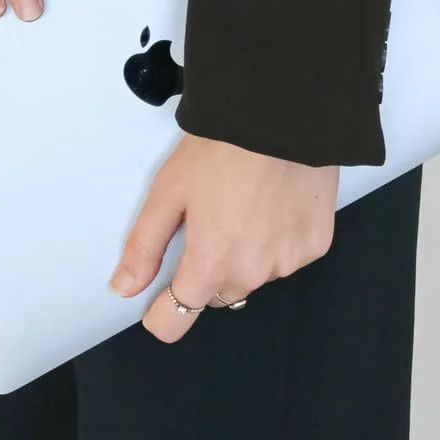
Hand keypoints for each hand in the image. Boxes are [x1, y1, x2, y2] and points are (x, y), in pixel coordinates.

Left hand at [110, 135, 338, 342]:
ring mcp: (288, 262)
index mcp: (209, 265)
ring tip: (247, 207)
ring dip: (246, 256)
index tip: (160, 296)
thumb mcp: (168, 192)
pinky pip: (287, 258)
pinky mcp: (315, 246)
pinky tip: (275, 205)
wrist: (283, 118)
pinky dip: (278, 241)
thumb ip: (144, 246)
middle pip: (217, 295)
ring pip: (254, 276)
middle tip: (211, 223)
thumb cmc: (222, 149)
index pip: (175, 322)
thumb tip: (125, 287)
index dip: (160, 313)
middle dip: (209, 271)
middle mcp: (251, 274)